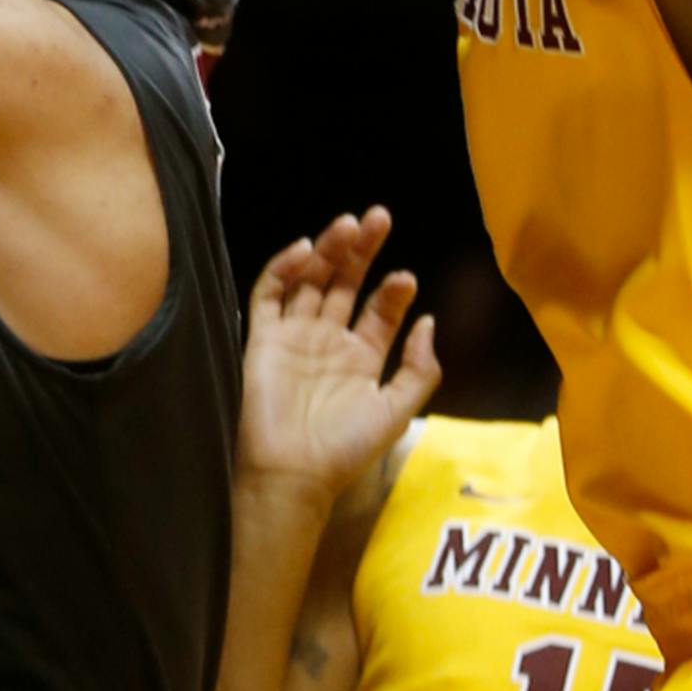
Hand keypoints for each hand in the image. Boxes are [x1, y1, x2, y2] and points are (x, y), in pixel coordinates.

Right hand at [237, 206, 438, 502]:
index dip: (392, 290)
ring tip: (349, 224)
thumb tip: (429, 320)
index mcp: (361, 359)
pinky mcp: (262, 335)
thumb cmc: (344, 447)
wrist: (290, 473)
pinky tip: (305, 249)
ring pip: (311, 279)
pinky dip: (284, 267)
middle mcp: (328, 340)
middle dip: (362, 251)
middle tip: (379, 218)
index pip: (379, 311)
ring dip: (329, 250)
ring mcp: (294, 335)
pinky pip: (270, 293)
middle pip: (345, 283)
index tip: (405, 277)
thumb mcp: (395, 412)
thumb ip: (418, 370)